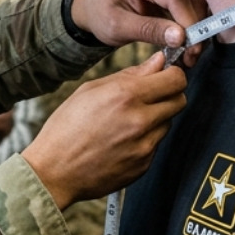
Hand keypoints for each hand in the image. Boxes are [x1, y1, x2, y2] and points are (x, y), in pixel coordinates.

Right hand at [22, 53, 186, 209]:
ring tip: (126, 122)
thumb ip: (130, 75)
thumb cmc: (66, 129)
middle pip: (180, 100)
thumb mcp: (90, 90)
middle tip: (150, 97)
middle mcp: (140, 120)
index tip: (164, 76)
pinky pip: (155, 144)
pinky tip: (121, 141)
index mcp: (126, 95)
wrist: (54, 172)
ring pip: (168, 122)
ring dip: (155, 118)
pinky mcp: (144, 164)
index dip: (172, 74)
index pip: (175, 78)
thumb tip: (158, 62)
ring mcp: (144, 145)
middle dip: (169, 94)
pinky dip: (144, 139)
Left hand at [69, 0, 205, 62]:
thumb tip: (181, 38)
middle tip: (191, 58)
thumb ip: (148, 30)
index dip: (189, 25)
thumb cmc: (100, 14)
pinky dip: (192, 24)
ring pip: (196, 1)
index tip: (192, 50)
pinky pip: (191, 4)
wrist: (93, 5)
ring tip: (189, 55)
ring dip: (197, 28)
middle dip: (196, 29)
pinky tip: (186, 44)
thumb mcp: (118, 26)